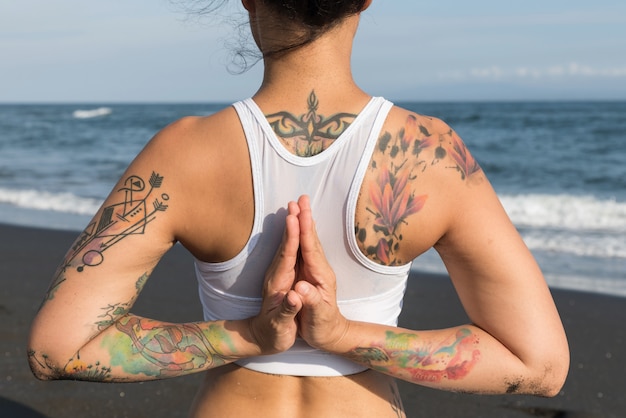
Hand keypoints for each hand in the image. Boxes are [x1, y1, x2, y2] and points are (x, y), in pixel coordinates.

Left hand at [248, 201, 302, 354]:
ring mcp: (279, 273)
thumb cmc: (273, 334)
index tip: (294, 219)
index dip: (291, 238)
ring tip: (298, 205)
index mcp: (278, 285)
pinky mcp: (282, 274)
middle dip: (293, 222)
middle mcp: (277, 275)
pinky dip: (295, 235)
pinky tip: (299, 225)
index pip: (287, 257)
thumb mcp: (280, 328)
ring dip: (293, 224)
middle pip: (286, 244)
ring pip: (288, 244)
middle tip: (298, 200)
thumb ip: (287, 310)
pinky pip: (291, 250)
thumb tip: (294, 296)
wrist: (261, 338)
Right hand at [294, 195, 349, 352]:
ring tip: (299, 205)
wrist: (331, 335)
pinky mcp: (311, 272)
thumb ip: (309, 303)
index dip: (305, 232)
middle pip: (312, 240)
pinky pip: (305, 248)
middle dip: (306, 219)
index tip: (300, 215)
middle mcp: (320, 270)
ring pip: (309, 241)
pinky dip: (302, 233)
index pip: (311, 251)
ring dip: (305, 222)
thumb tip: (301, 290)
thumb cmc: (323, 328)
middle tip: (300, 198)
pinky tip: (301, 224)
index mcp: (320, 278)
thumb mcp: (317, 318)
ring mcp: (316, 270)